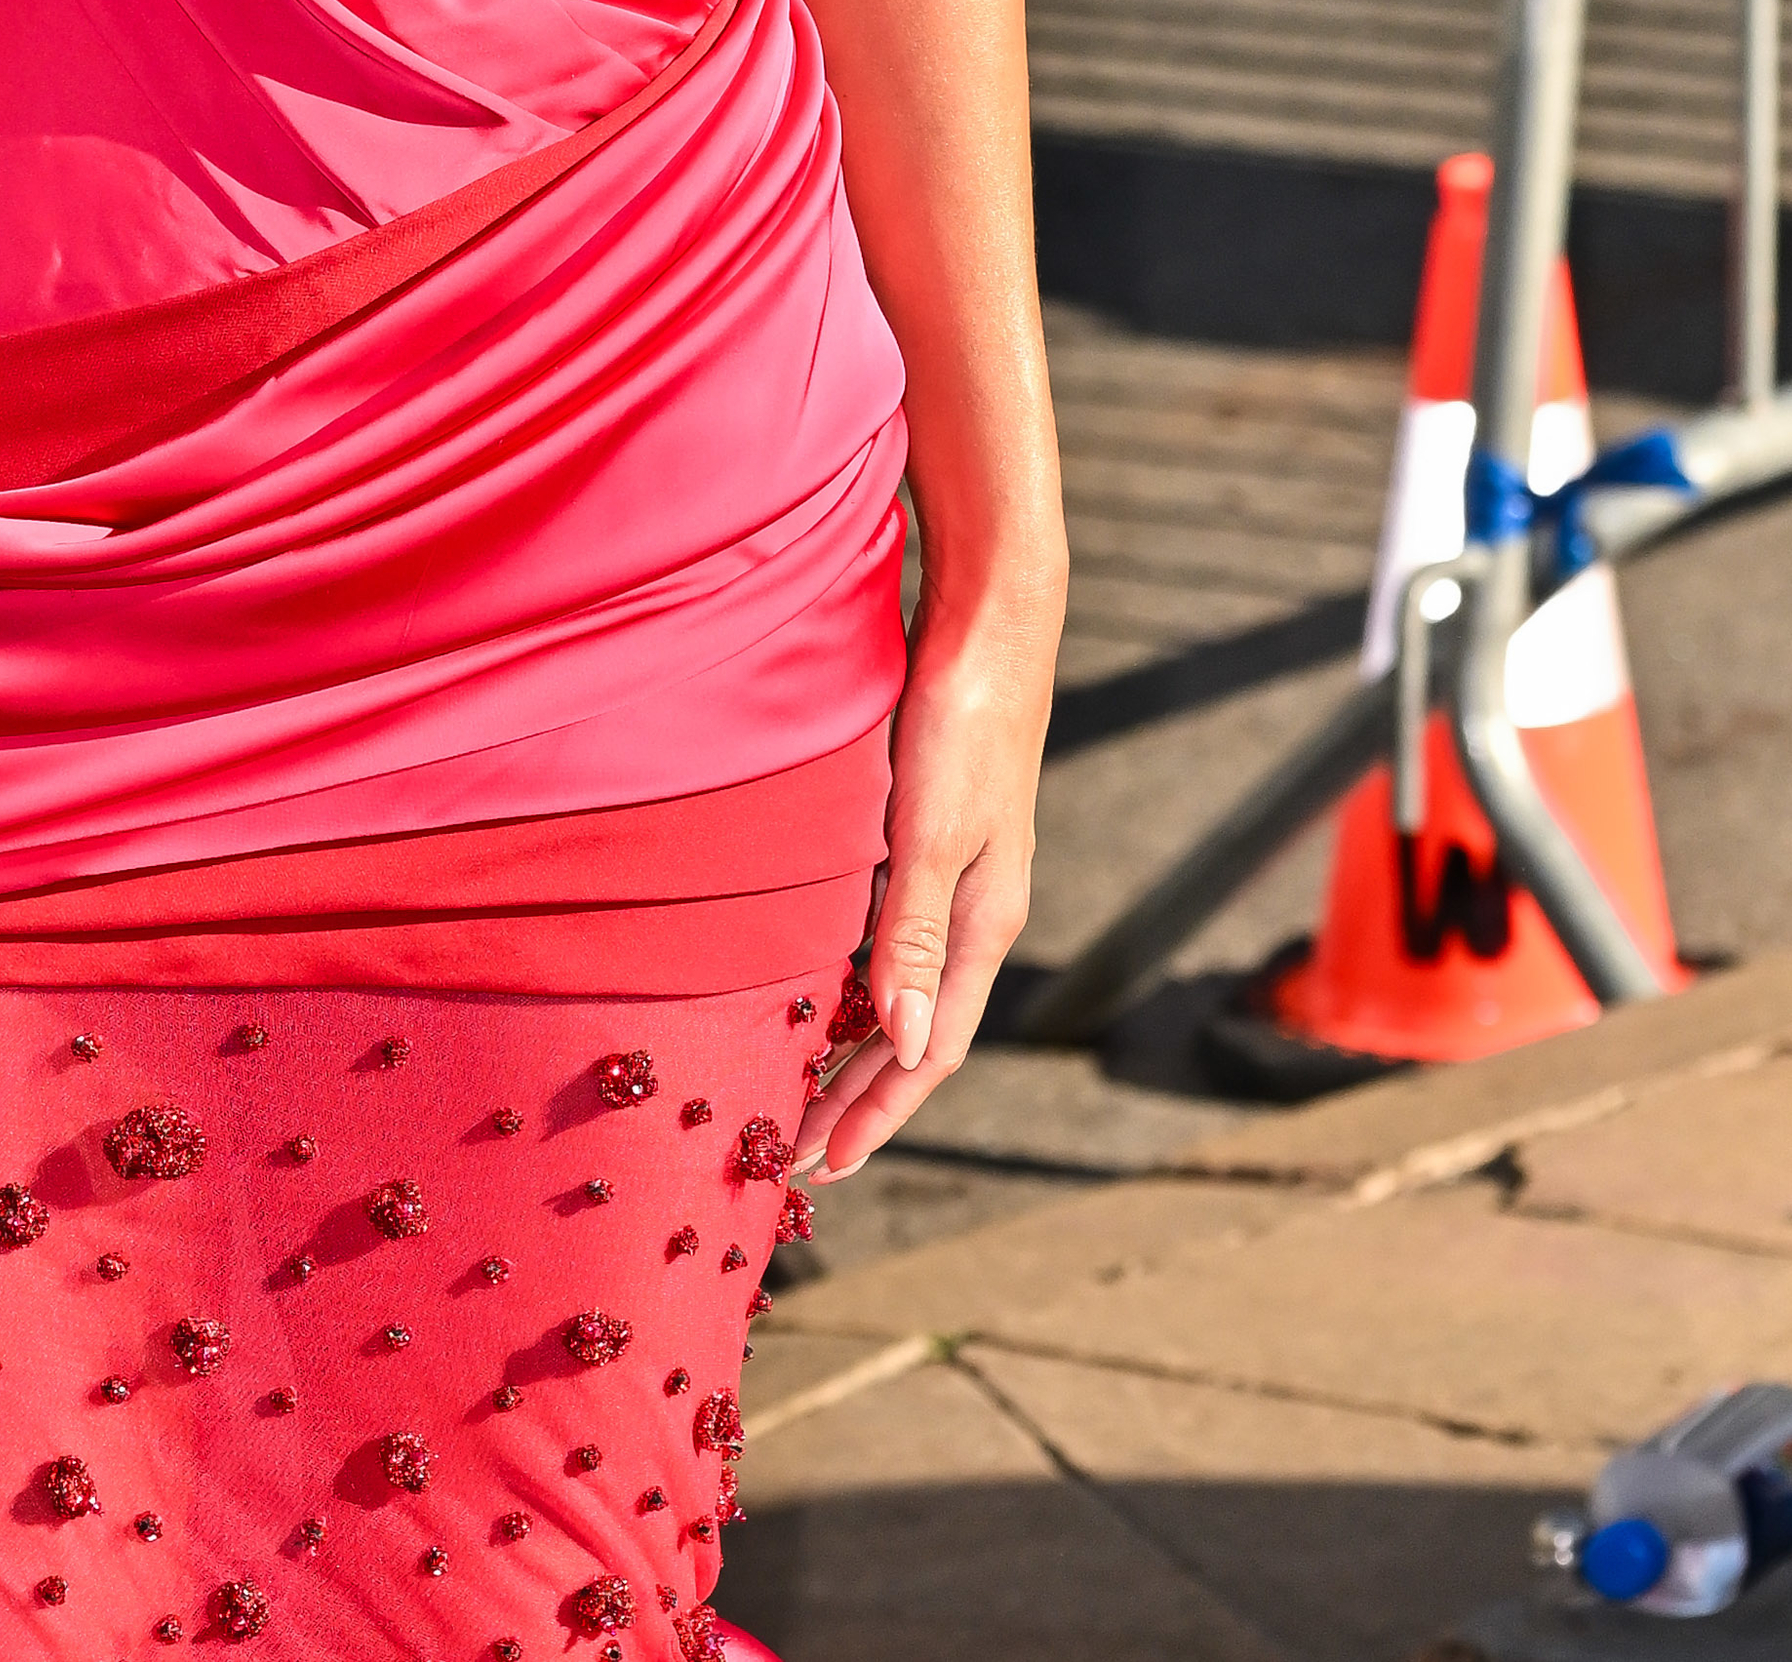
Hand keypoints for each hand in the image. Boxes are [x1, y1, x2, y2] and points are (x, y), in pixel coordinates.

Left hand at [798, 607, 1053, 1183]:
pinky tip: (821, 986)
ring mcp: (957, 877)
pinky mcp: (933, 840)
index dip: (876, 1115)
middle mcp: (975, 913)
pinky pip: (892, 940)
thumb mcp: (933, 830)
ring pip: (902, 990)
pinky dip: (855, 981)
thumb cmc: (963, 720)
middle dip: (861, 1099)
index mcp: (984, 925)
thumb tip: (902, 1044)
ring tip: (805, 1090)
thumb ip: (914, 934)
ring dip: (857, 1047)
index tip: (821, 1167)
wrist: (994, 625)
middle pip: (915, 1035)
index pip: (928, 1053)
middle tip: (797, 1154)